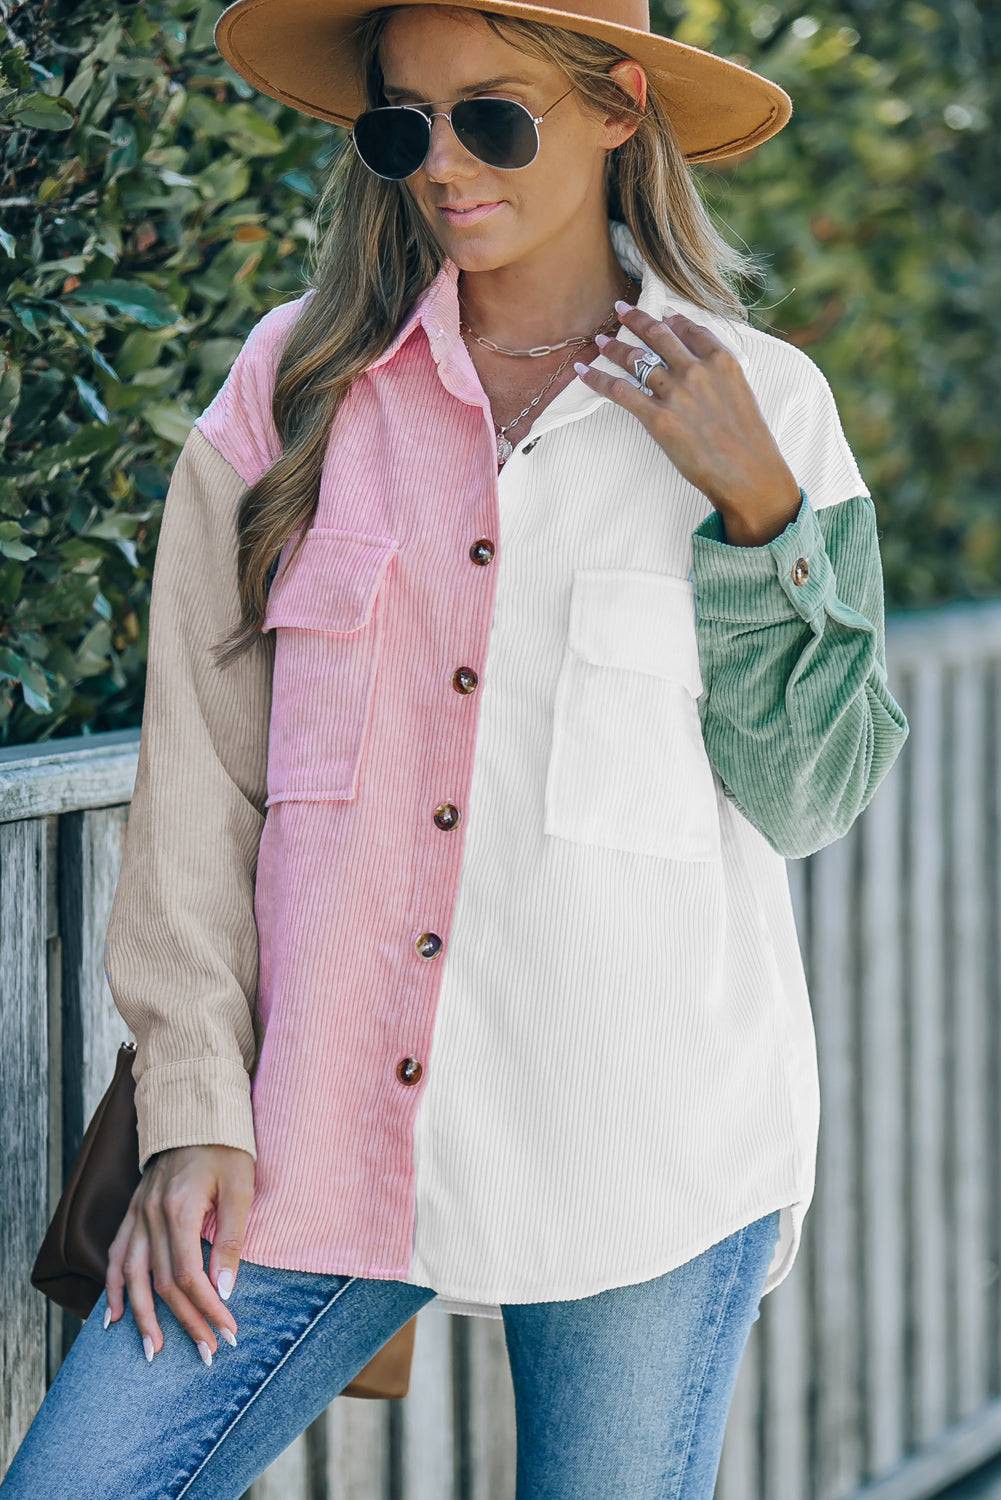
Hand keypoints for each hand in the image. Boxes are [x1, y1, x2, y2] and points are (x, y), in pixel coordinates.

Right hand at [105, 1143, 254, 1363]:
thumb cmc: (226, 1147)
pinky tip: (112, 1316)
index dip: (207, 1308)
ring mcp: (138, 1213)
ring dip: (142, 1317)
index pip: (188, 1275)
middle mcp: (152, 1215)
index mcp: (179, 1209)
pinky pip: (117, 1255)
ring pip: (133, 1276)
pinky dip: (114, 1286)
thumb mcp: (240, 1188)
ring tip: (153, 1351)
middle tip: (205, 1352)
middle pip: (162, 1283)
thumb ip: (231, 1239)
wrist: (198, 1111)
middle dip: (184, 1322)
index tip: (227, 1331)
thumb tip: (226, 1290)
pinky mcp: (134, 1210)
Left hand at [575, 304, 801, 546]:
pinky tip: (583, 372)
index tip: (661, 315)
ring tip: (601, 342)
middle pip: (658, 335)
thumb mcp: (742, 395)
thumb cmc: (749, 443)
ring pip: (635, 359)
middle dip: (636, 319)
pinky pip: (619, 390)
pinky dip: (597, 379)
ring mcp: (675, 392)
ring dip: (613, 348)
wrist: (749, 474)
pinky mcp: (658, 417)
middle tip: (621, 310)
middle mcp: (696, 370)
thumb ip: (720, 377)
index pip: (690, 329)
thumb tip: (700, 371)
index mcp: (722, 361)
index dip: (671, 319)